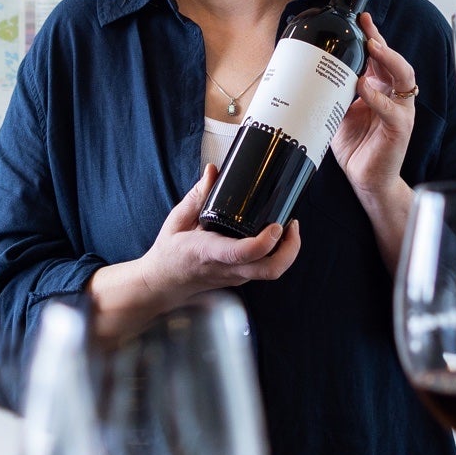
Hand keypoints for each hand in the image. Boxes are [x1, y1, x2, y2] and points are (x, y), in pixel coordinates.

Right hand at [87, 164, 302, 340]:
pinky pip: (265, 270)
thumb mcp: (177, 219)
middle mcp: (226, 268)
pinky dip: (278, 254)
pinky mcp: (241, 279)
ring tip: (288, 227)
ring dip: (287, 252)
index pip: (242, 254)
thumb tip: (213, 171)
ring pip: (271, 272)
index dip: (264, 242)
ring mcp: (236, 277)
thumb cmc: (170, 252)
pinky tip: (276, 235)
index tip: (276, 224)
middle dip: (289, 249)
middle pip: (269, 270)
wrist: (163, 283)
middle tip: (292, 224)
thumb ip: (197, 195)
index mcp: (208, 252)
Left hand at [329, 14, 418, 198]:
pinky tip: (365, 88)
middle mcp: (394, 96)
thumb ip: (333, 92)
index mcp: (381, 89)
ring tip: (372, 49)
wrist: (366, 179)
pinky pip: (392, 110)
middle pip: (395, 61)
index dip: (373, 36)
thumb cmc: (356, 145)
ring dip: (388, 61)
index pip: (381, 57)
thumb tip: (310, 71)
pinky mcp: (400, 129)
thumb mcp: (339, 112)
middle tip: (367, 30)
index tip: (361, 18)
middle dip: (382, 42)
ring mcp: (400, 111)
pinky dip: (378, 98)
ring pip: (403, 78)